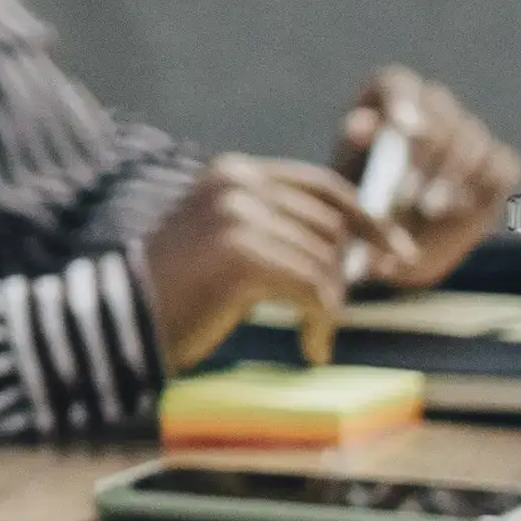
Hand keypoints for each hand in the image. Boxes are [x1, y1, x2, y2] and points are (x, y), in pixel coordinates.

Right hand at [134, 157, 371, 373]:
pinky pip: (314, 290)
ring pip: (326, 261)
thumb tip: (359, 245)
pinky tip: (309, 348)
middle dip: (342, 276)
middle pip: (331, 227)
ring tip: (311, 335)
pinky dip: (321, 324)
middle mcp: (237, 183)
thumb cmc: (180, 295)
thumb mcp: (229, 243)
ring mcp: (238, 215)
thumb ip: (279, 228)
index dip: (368, 219)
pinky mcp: (242, 254)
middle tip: (327, 317)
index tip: (398, 253)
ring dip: (328, 307)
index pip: (322, 186)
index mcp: (234, 172)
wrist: (123, 325)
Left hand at [335, 69, 520, 289]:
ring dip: (452, 177)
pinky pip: (504, 166)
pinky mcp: (499, 163)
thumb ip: (352, 150)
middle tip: (408, 192)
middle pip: (440, 112)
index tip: (404, 129)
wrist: (389, 242)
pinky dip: (485, 186)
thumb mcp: (344, 178)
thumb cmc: (358, 200)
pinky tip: (460, 209)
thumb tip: (359, 124)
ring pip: (473, 140)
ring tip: (429, 209)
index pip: (397, 83)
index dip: (403, 100)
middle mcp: (432, 106)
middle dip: (425, 154)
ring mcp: (469, 132)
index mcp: (387, 97)